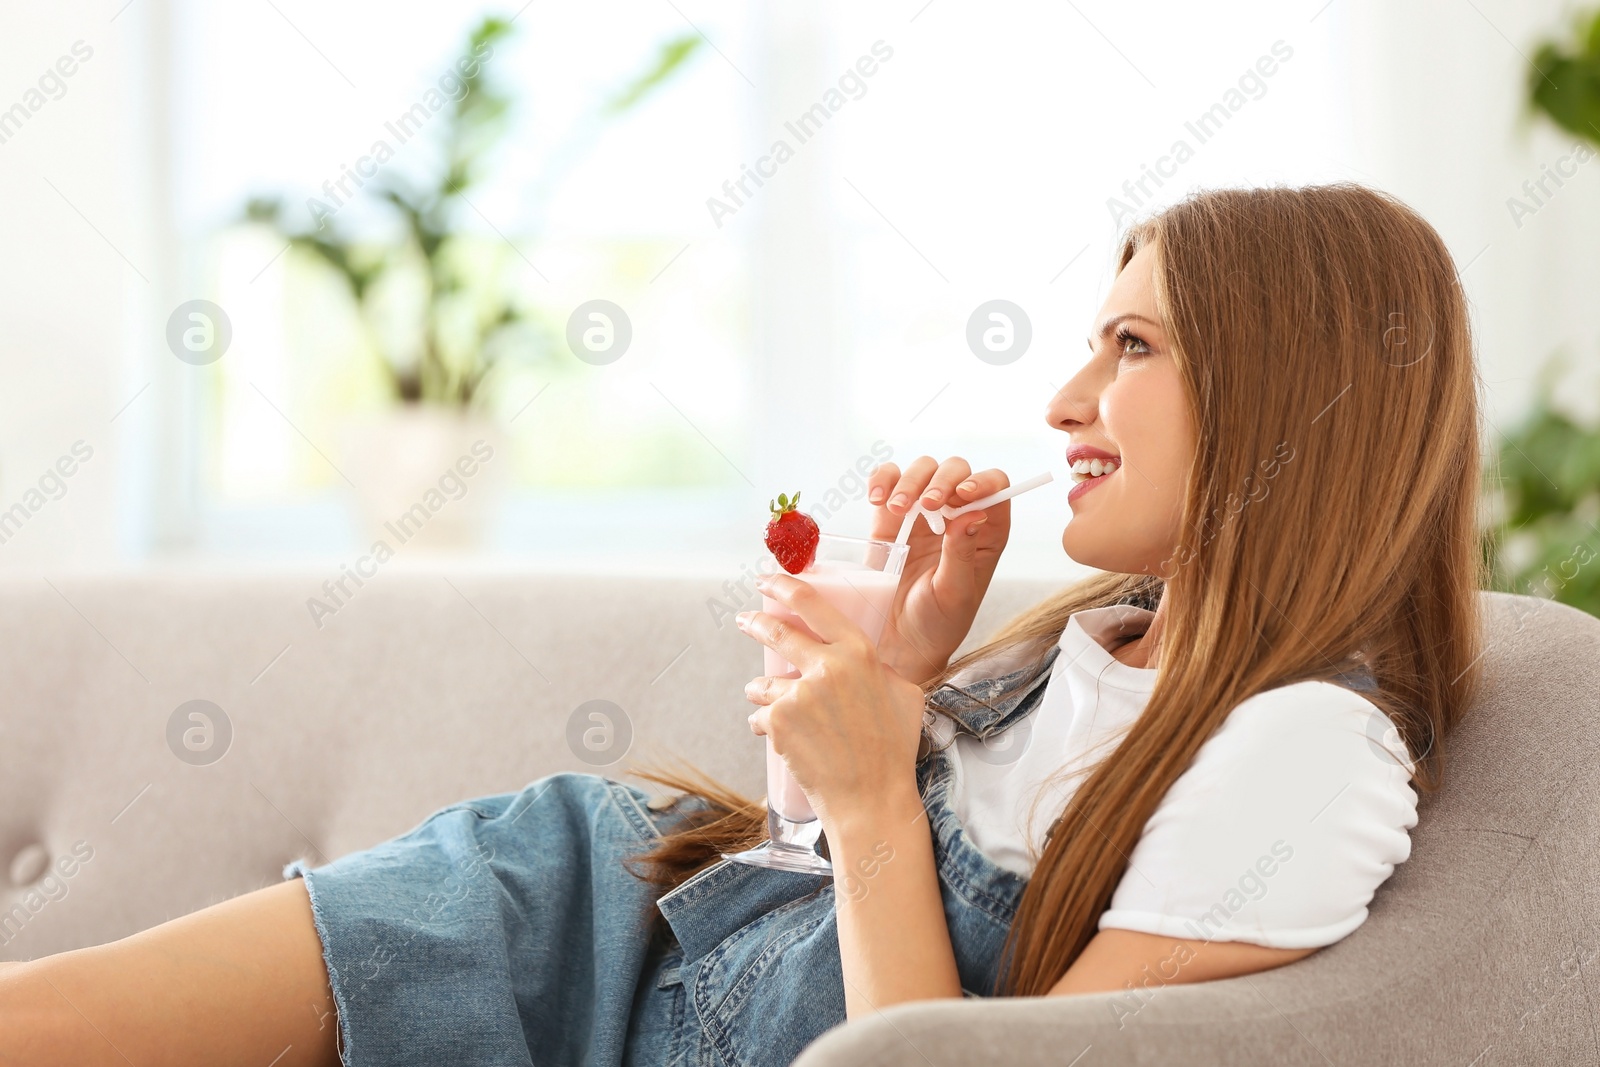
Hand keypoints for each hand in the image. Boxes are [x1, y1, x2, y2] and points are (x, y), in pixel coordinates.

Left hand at [738, 571, 926, 830]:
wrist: (871, 800)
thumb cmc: (893, 750)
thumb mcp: (905, 695)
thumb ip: (882, 669)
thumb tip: (867, 660)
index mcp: (860, 653)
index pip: (813, 604)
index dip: (784, 586)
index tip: (768, 580)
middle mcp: (827, 667)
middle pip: (777, 632)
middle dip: (755, 623)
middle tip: (745, 620)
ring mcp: (799, 694)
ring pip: (764, 683)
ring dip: (764, 693)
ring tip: (779, 710)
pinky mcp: (778, 723)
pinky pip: (760, 717)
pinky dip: (766, 726)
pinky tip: (785, 741)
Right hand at [865, 456, 1011, 685]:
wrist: (899, 642)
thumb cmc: (937, 624)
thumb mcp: (954, 593)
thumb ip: (961, 553)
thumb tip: (974, 514)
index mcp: (985, 533)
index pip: (996, 487)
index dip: (983, 482)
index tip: (963, 496)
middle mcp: (957, 516)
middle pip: (956, 470)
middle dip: (940, 479)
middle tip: (926, 504)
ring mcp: (922, 514)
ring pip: (922, 470)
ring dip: (909, 481)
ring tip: (895, 508)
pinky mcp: (890, 517)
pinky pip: (888, 482)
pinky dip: (882, 480)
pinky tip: (877, 498)